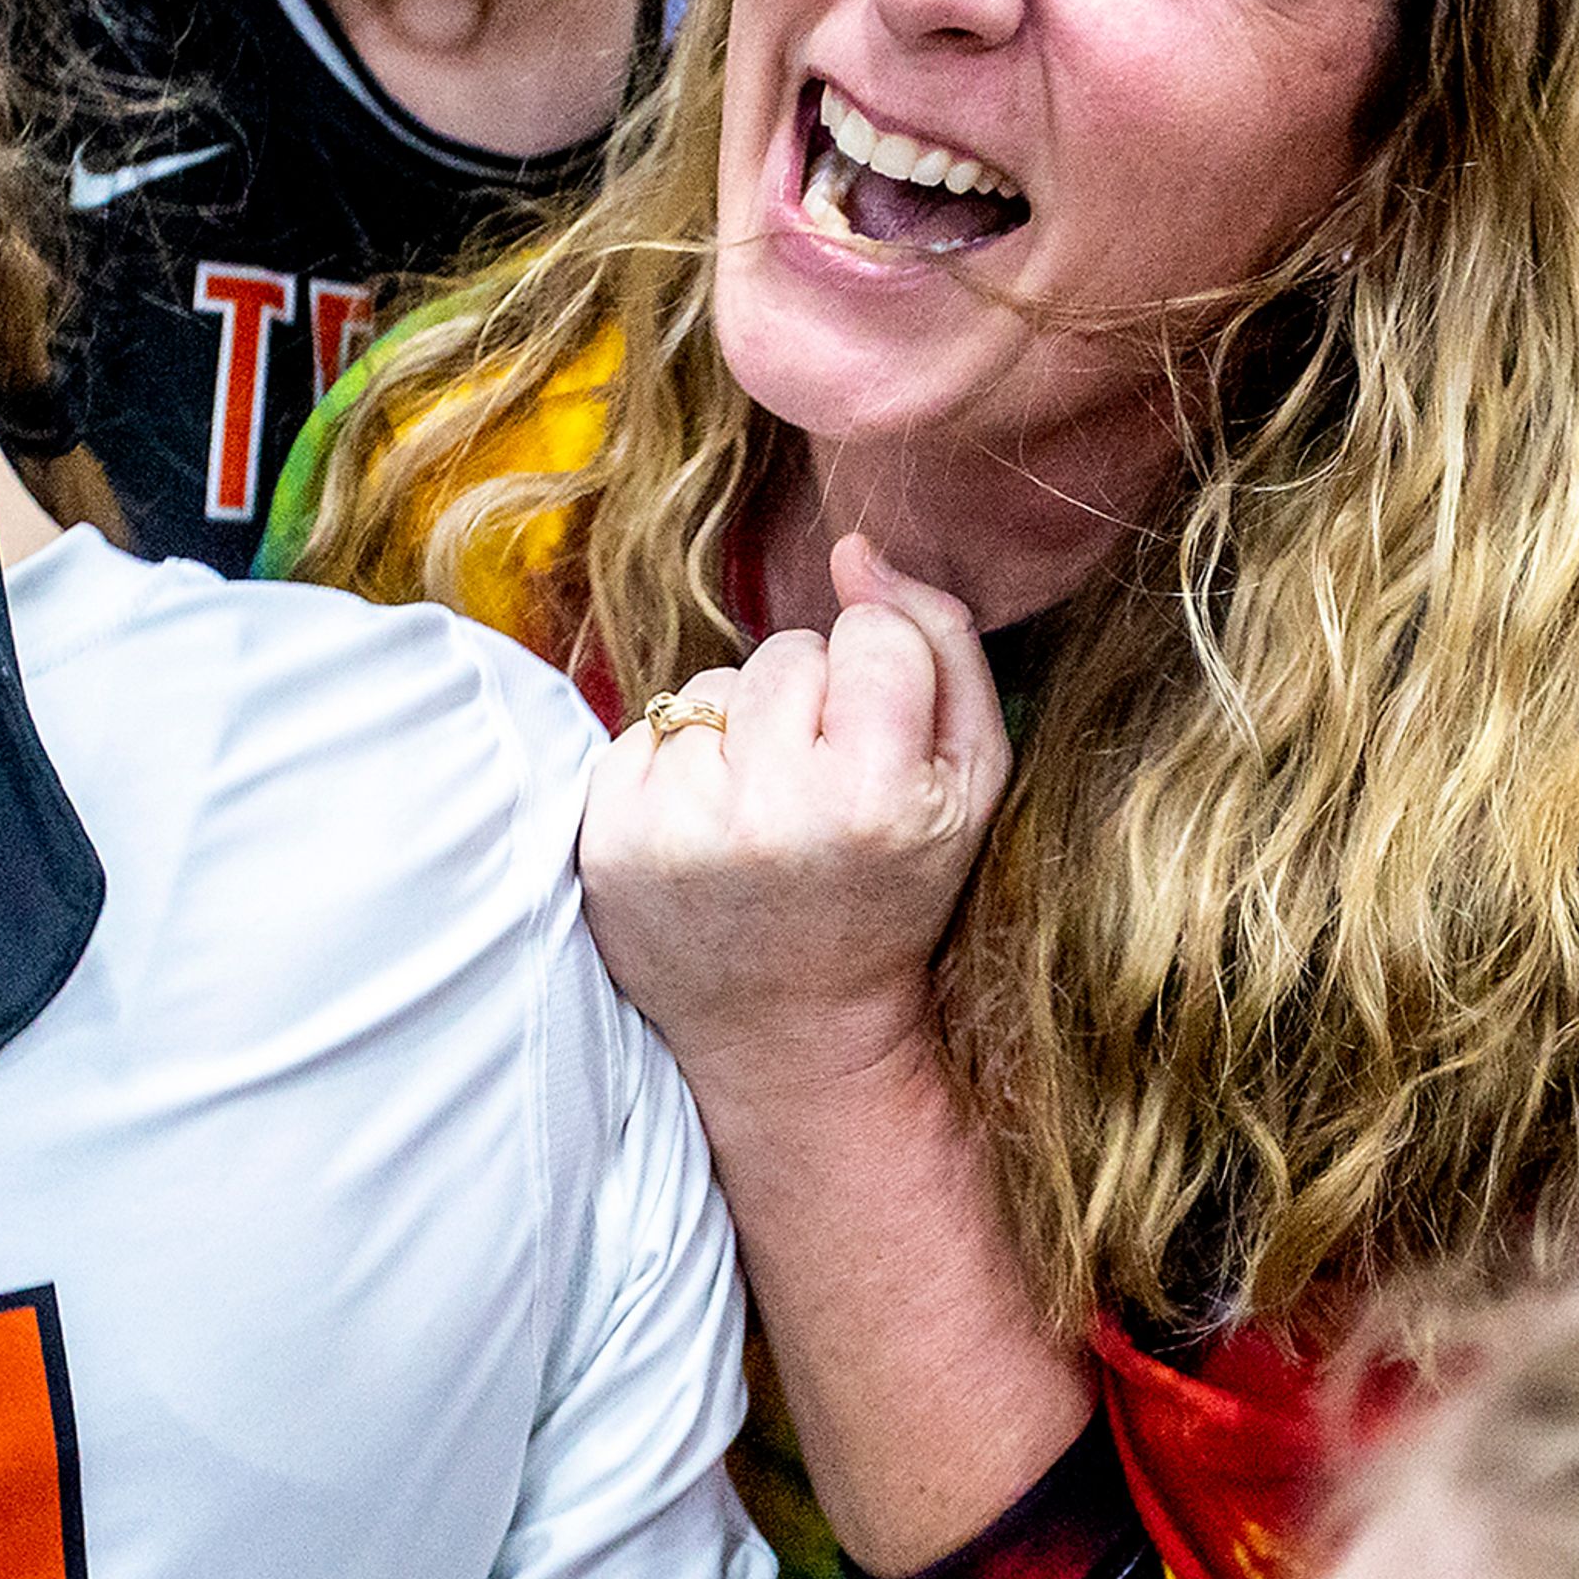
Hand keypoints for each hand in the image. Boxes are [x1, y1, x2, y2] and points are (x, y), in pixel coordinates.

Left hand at [581, 535, 1014, 1099]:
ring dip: (738, 731)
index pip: (873, 633)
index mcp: (877, 797)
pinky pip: (644, 726)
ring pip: (712, 684)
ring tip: (761, 813)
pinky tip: (705, 827)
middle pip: (788, 650)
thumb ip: (943, 644)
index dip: (881, 680)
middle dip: (807, 703)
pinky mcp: (608, 837)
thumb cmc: (893, 893)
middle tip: (819, 790)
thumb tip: (857, 548)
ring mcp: (678, 826)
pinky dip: (675, 764)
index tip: (878, 752)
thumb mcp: (971, 782)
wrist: (789, 1030)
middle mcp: (772, 812)